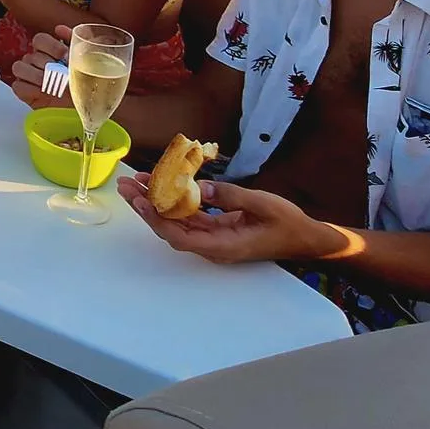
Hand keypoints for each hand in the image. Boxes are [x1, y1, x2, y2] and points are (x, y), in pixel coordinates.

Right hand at [10, 27, 72, 108]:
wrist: (77, 106)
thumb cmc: (79, 81)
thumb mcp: (81, 59)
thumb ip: (72, 41)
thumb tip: (60, 29)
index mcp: (47, 49)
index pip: (40, 39)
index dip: (52, 46)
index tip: (65, 56)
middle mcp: (35, 59)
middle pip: (33, 55)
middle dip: (49, 66)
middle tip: (61, 75)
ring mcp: (26, 74)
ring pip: (20, 67)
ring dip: (37, 76)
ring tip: (51, 84)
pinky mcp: (22, 90)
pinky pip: (18, 85)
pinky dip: (31, 89)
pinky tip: (43, 93)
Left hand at [116, 176, 339, 264]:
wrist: (304, 237)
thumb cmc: (286, 223)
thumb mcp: (262, 205)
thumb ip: (231, 197)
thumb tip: (200, 189)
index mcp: (223, 246)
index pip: (180, 237)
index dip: (157, 220)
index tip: (140, 200)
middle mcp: (212, 246)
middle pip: (170, 229)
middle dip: (146, 207)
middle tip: (125, 186)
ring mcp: (213, 238)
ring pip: (176, 222)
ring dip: (155, 202)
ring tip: (134, 181)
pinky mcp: (216, 229)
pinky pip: (188, 217)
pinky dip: (172, 201)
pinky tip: (160, 184)